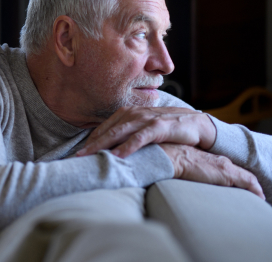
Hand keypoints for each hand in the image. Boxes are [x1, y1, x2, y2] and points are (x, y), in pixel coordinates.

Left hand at [75, 106, 216, 158]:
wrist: (195, 123)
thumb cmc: (166, 129)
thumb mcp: (143, 130)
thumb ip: (127, 136)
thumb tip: (109, 150)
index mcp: (126, 114)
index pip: (103, 128)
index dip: (90, 141)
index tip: (77, 154)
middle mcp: (133, 114)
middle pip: (107, 130)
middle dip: (91, 144)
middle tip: (76, 157)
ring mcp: (145, 119)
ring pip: (119, 132)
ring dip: (103, 145)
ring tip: (90, 156)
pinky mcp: (158, 126)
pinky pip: (139, 137)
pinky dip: (127, 146)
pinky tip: (117, 155)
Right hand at [160, 143, 264, 199]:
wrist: (172, 156)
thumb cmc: (174, 162)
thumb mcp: (185, 168)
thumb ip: (191, 174)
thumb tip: (187, 182)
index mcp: (212, 161)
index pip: (231, 171)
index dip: (239, 180)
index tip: (246, 189)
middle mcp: (221, 162)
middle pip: (241, 174)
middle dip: (249, 185)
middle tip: (256, 196)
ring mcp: (225, 167)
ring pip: (247, 179)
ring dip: (253, 189)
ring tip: (259, 199)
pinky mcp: (227, 172)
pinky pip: (248, 182)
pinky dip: (255, 189)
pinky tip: (260, 198)